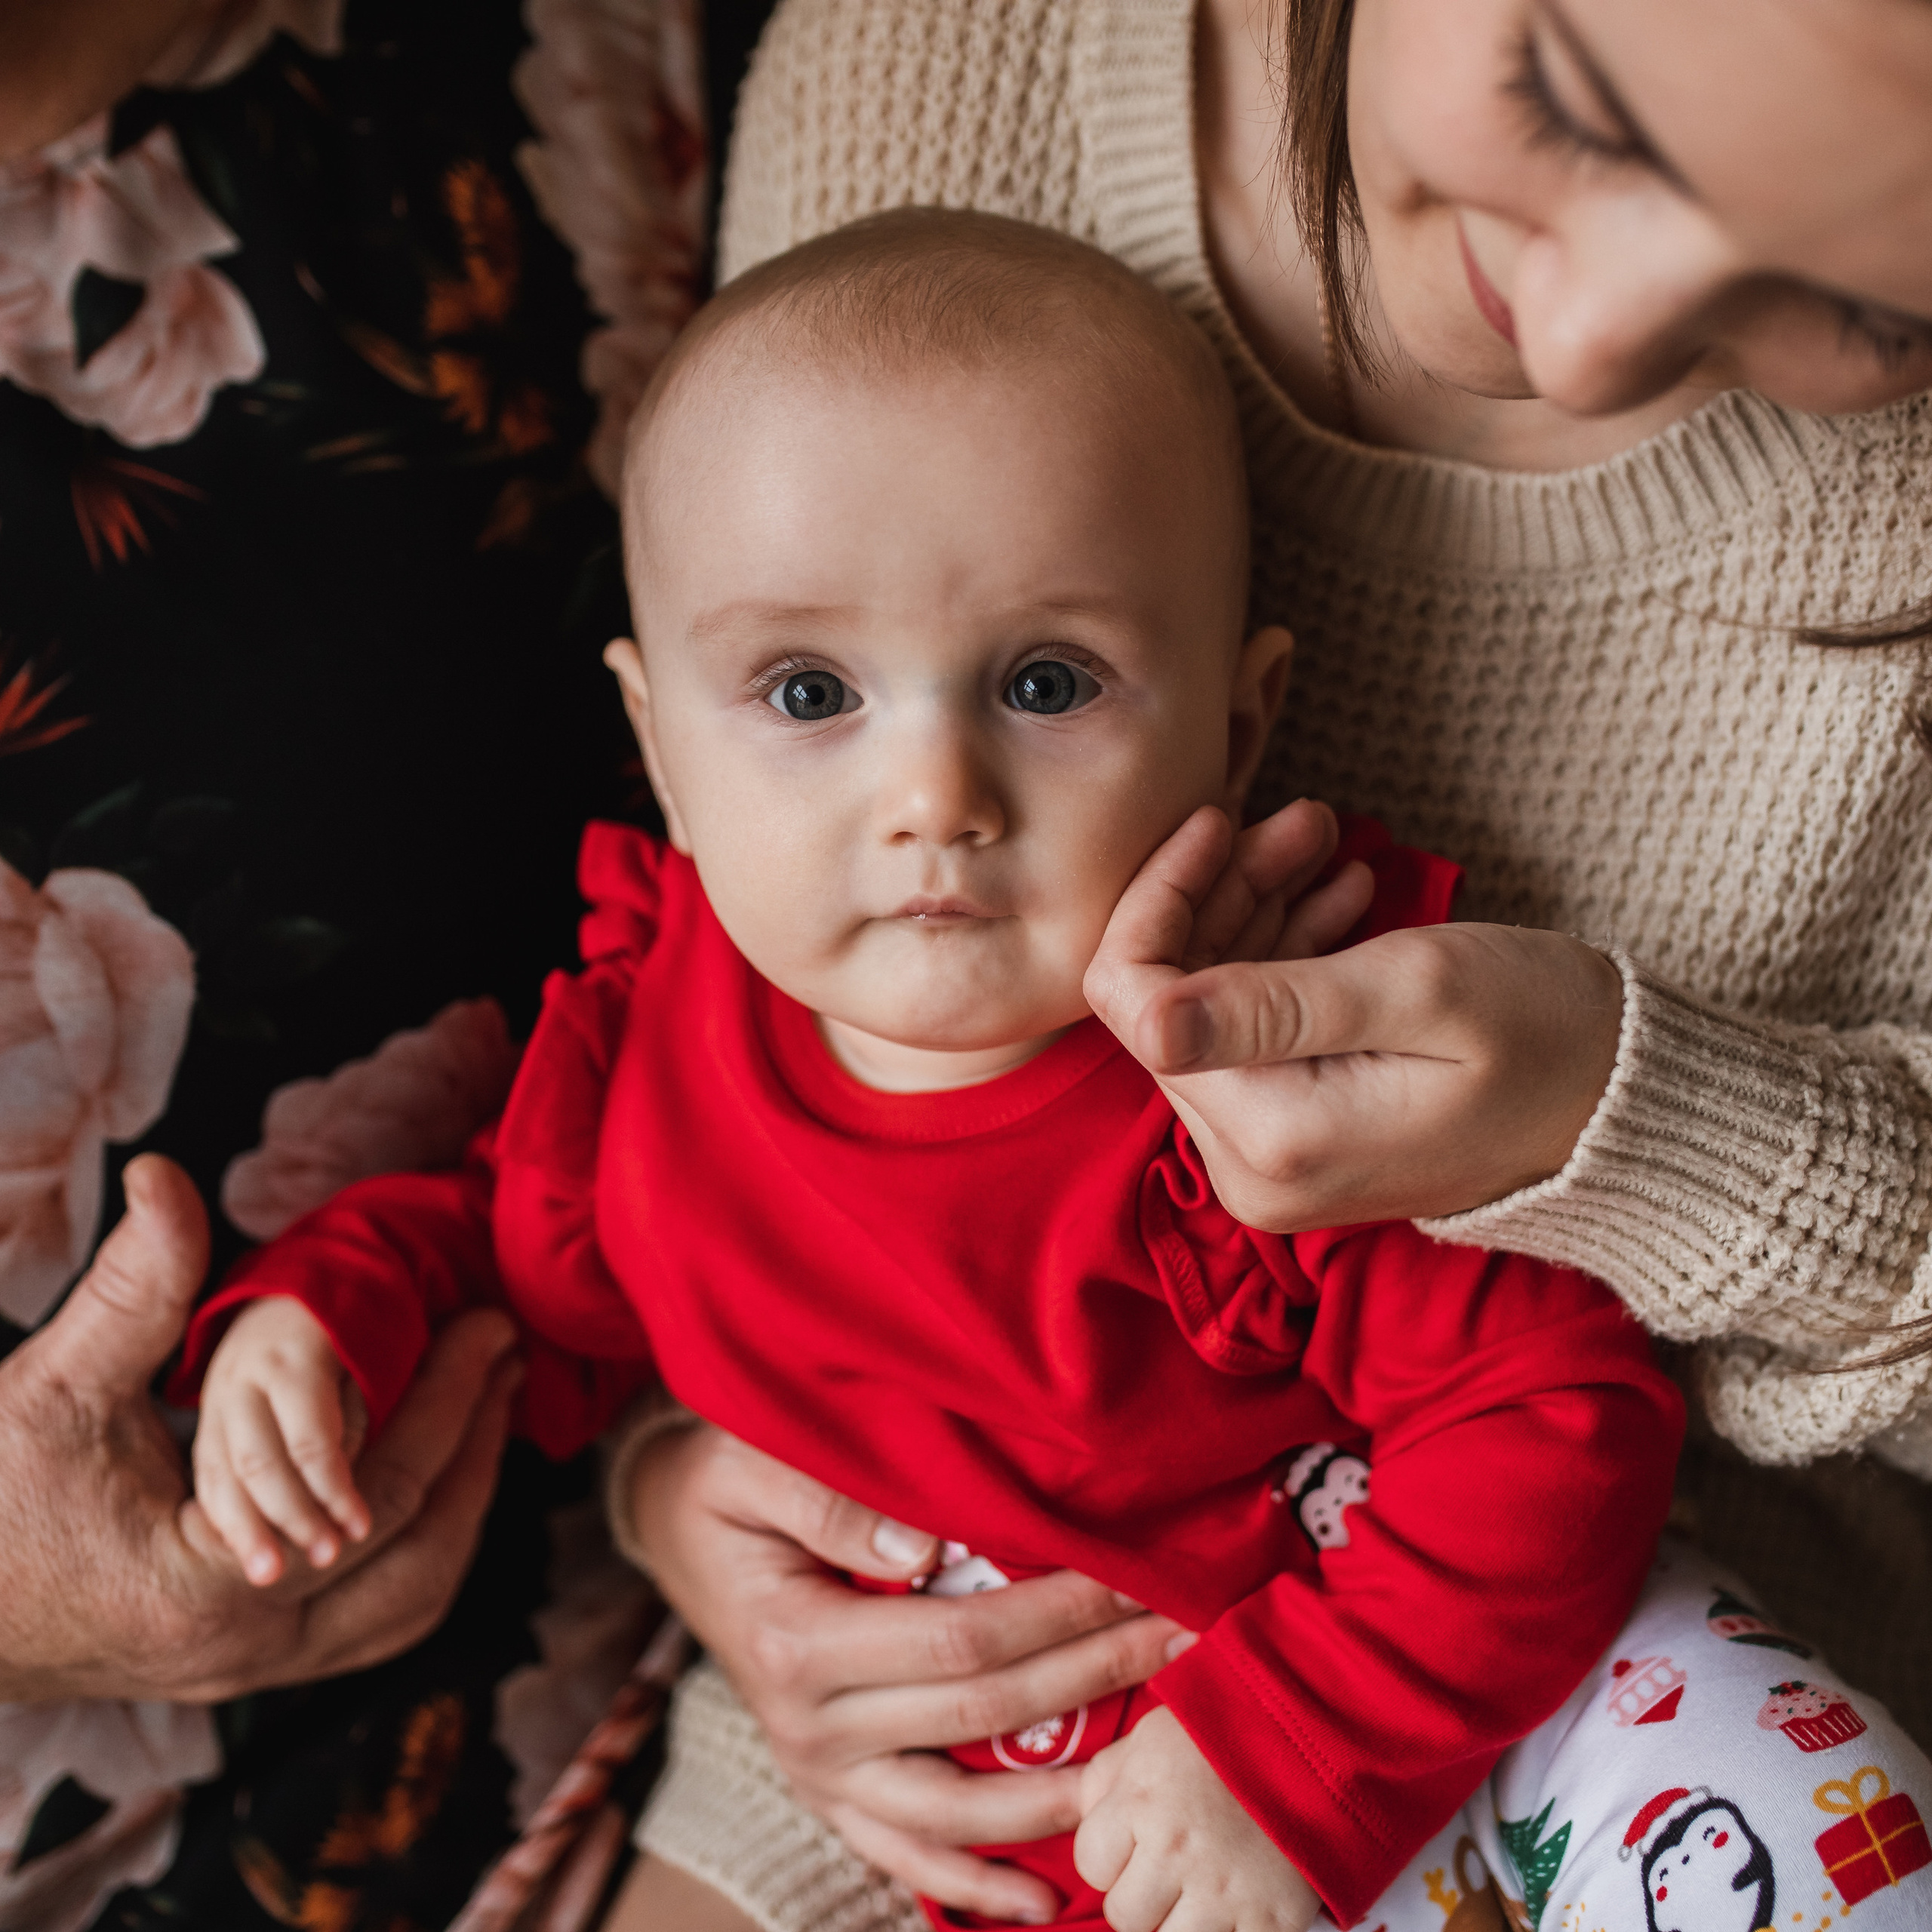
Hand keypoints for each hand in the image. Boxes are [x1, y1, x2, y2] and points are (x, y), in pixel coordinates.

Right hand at [0, 1154, 518, 1702]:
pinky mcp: (238, 1663)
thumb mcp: (53, 1387)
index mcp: (217, 1587)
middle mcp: (248, 1649)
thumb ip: (132, 1289)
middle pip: (422, 1561)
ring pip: (406, 1609)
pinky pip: (366, 1624)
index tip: (491, 1327)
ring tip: (488, 1414)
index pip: (388, 1493)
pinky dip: (414, 1554)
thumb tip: (164, 1175)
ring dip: (460, 1512)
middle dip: (477, 1452)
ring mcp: (246, 1671)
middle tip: (509, 1363)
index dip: (450, 1401)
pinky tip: (428, 1484)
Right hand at [625, 1421, 1185, 1924]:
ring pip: (958, 1810)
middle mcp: (810, 1728)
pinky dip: (972, 1882)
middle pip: (984, 1716)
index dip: (1059, 1614)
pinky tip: (1039, 1900)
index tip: (1136, 1577)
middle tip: (1184, 1634)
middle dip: (1095, 1673)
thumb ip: (827, 1501)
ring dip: (1062, 1792)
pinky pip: (904, 1855)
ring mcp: (819, 1773)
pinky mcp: (828, 1792)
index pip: (964, 1639)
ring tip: (1152, 1760)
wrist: (670, 1527)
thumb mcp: (750, 1464)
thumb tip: (920, 1551)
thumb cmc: (722, 1482)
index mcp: (799, 1644)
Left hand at [1074, 1707, 1320, 1931]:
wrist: (1316, 1737)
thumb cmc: (1223, 1733)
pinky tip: (1232, 1908)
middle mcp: (1177, 1851)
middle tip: (1167, 1869)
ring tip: (1198, 1890)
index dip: (1107, 1854)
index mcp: (1141, 1801)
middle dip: (1139, 1895)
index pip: (1090, 1863)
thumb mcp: (1151, 1736)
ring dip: (1178, 1922)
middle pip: (1124, 1916)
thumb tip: (1084, 1819)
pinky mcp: (1272, 1922)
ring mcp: (1225, 1892)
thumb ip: (1104, 1779)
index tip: (1133, 1839)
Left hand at [1084, 801, 1622, 1229]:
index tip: (1221, 821)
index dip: (1160, 899)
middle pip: (1169, 1001)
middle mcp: (1250, 1166)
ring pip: (1209, 1005)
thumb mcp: (1417, 991)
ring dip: (1253, 911)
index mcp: (1270, 1135)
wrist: (1629, 1105)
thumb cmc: (1548, 1035)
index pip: (1136, 1003)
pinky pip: (1253, 1030)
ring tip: (1324, 840)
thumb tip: (1146, 1017)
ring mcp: (1271, 1159)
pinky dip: (1282, 954)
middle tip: (1302, 820)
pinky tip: (1337, 897)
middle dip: (1218, 895)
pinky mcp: (1298, 1139)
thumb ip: (1273, 1004)